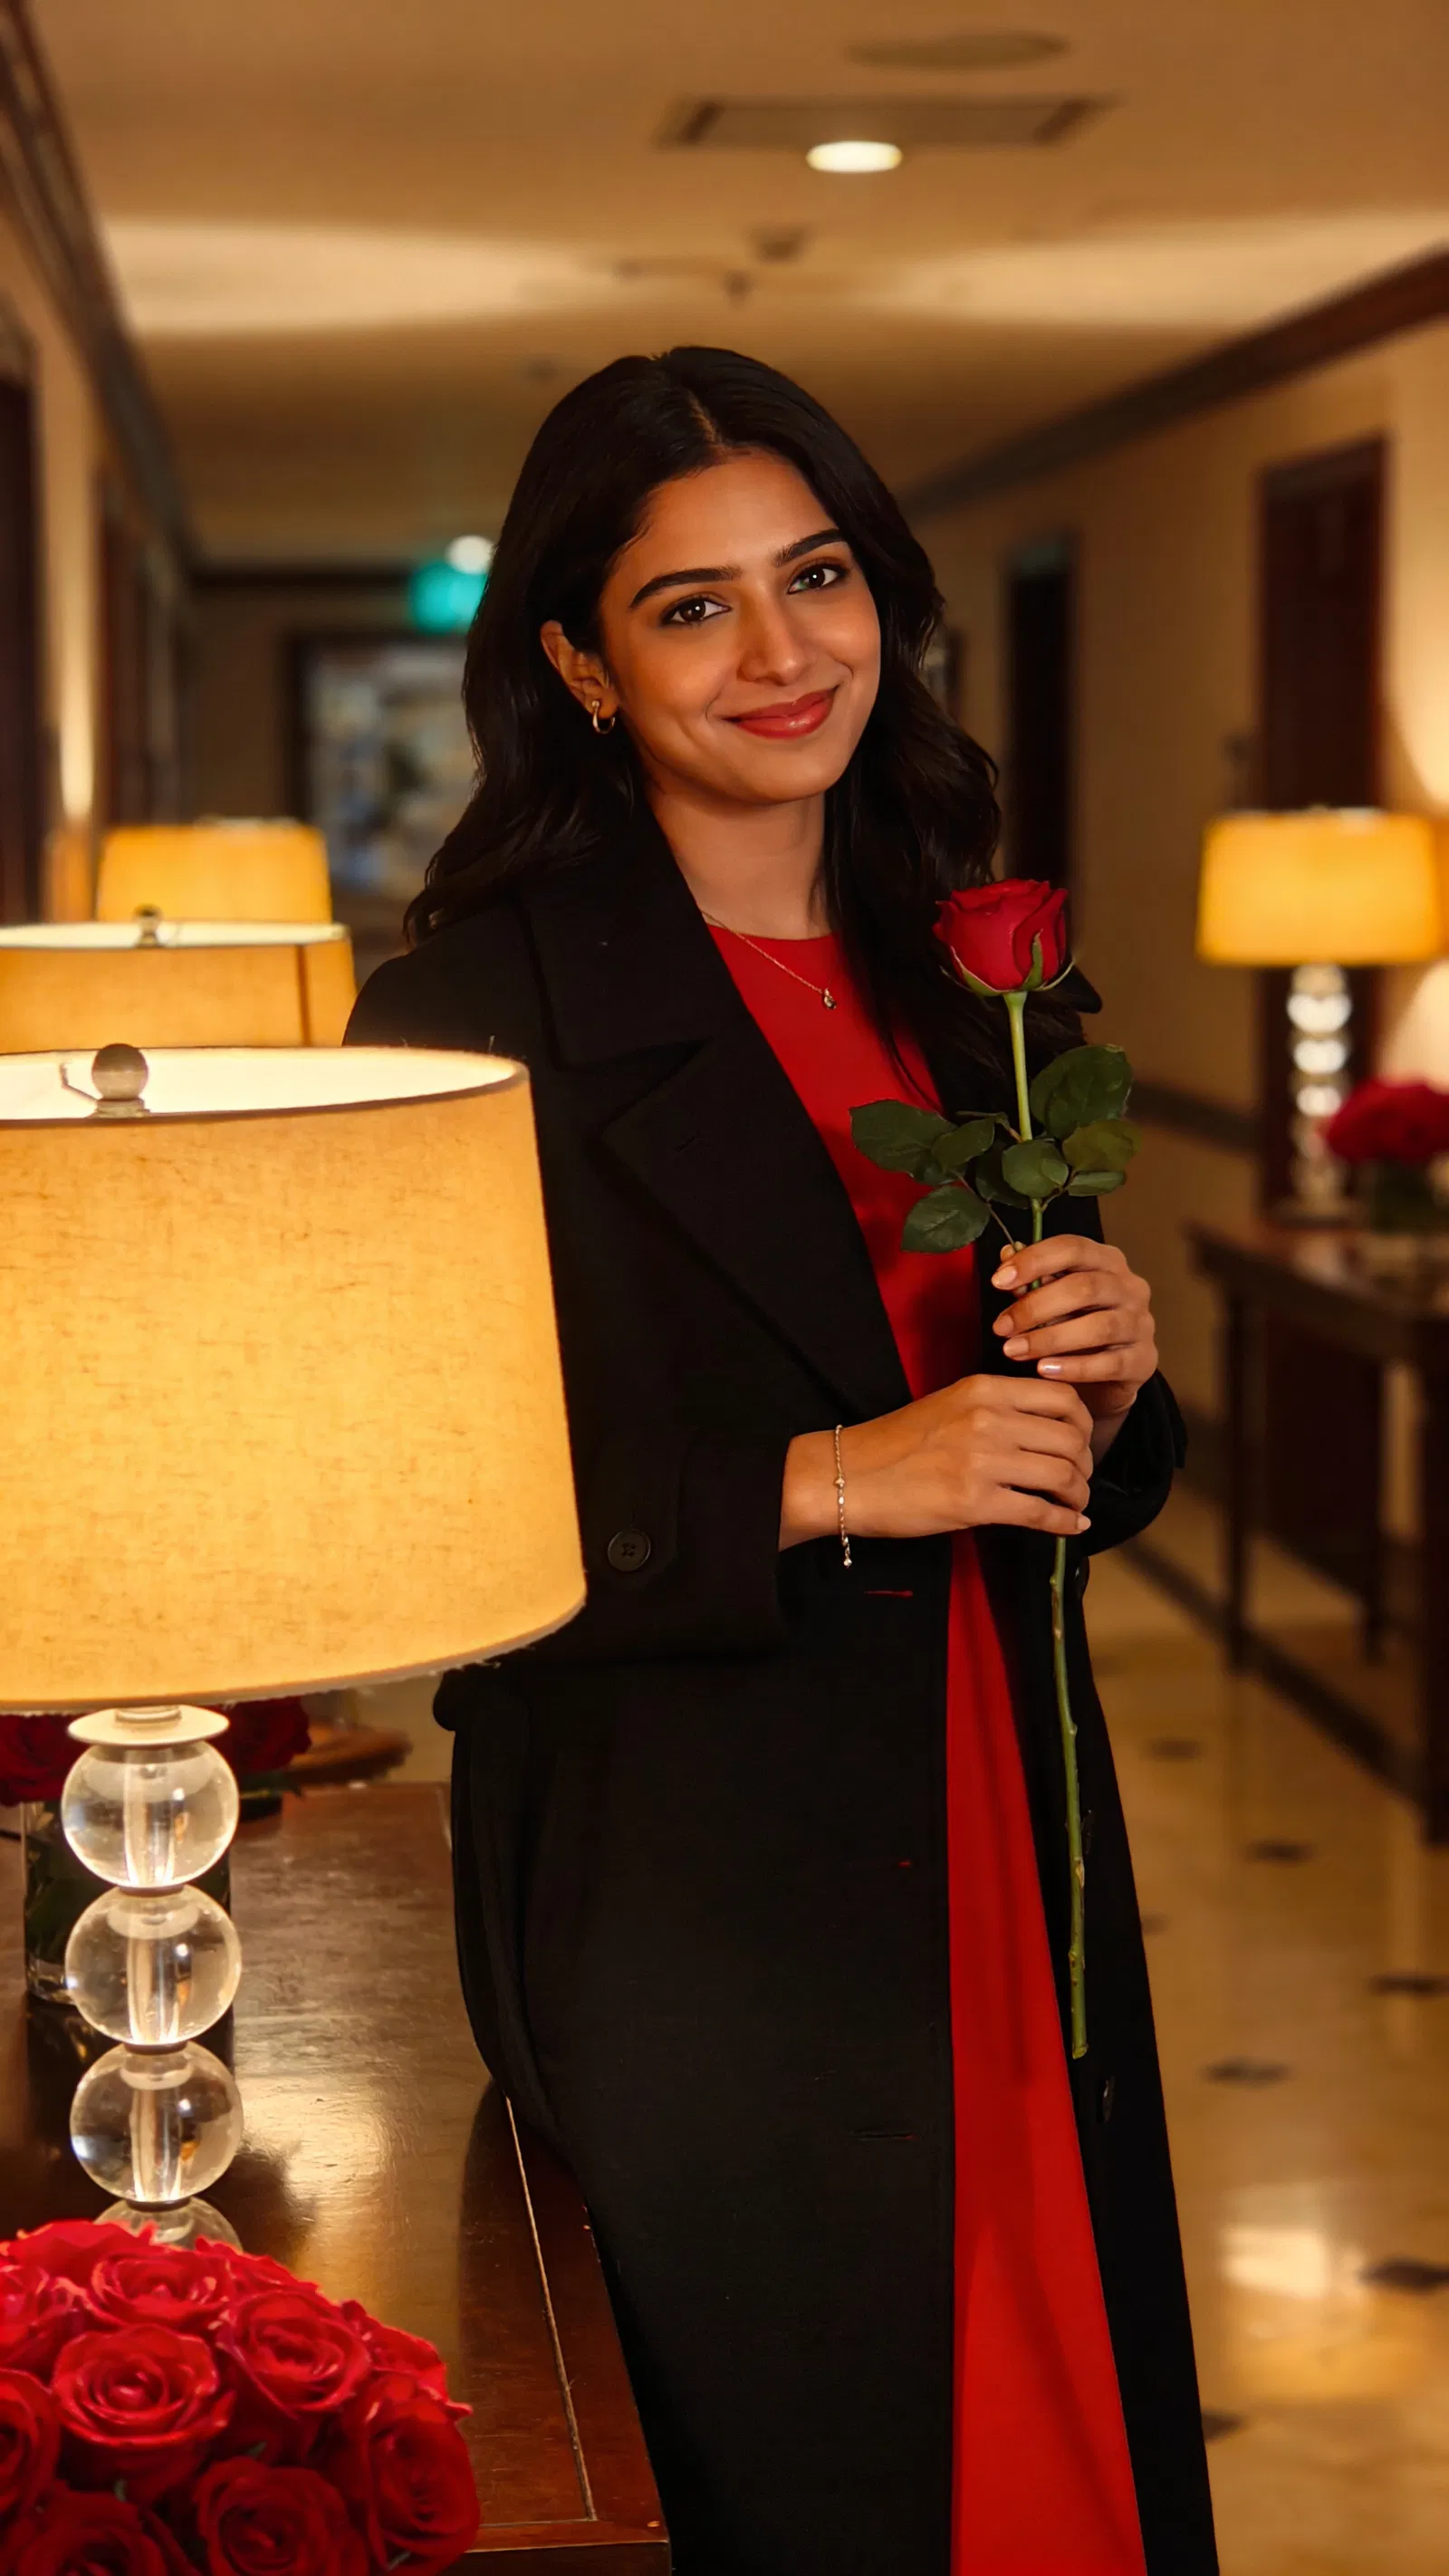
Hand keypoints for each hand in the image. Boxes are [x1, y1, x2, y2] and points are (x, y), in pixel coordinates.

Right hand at [780, 1375, 1093, 1549]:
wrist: (849, 1475)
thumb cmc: (895, 1444)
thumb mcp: (948, 1405)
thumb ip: (996, 1408)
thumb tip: (1045, 1429)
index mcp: (984, 1390)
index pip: (1063, 1399)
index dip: (1083, 1425)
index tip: (1080, 1442)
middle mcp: (989, 1419)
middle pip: (1070, 1439)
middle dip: (1085, 1465)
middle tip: (1079, 1479)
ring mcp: (984, 1461)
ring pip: (1063, 1476)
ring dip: (1078, 1495)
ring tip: (1074, 1503)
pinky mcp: (975, 1502)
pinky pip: (1041, 1513)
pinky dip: (1064, 1521)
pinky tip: (1070, 1524)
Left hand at [989, 1235, 1156, 1439]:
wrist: (1104, 1379)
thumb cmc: (1075, 1329)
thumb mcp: (1050, 1301)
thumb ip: (1032, 1280)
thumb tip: (1007, 1255)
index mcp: (1107, 1262)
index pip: (1073, 1248)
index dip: (1034, 1261)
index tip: (998, 1281)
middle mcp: (1130, 1287)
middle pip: (1084, 1287)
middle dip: (1035, 1307)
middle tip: (1001, 1327)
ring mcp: (1141, 1324)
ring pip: (1098, 1326)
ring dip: (1049, 1339)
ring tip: (1013, 1350)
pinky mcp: (1144, 1360)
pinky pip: (1111, 1363)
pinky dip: (1074, 1367)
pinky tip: (1044, 1370)